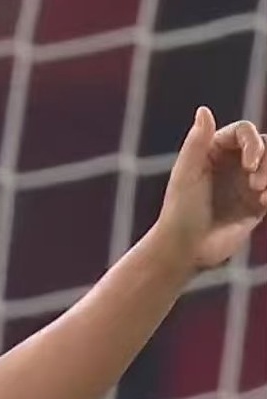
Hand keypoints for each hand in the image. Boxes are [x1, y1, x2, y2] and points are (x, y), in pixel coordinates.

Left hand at [154, 106, 266, 270]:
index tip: (249, 165)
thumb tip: (204, 110)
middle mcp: (232, 163)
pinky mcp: (257, 204)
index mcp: (214, 151)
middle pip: (266, 145)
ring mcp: (246, 182)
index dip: (253, 142)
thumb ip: (197, 143)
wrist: (185, 249)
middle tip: (256, 184)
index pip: (245, 131)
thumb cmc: (179, 210)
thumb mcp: (187, 174)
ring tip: (261, 195)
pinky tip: (264, 203)